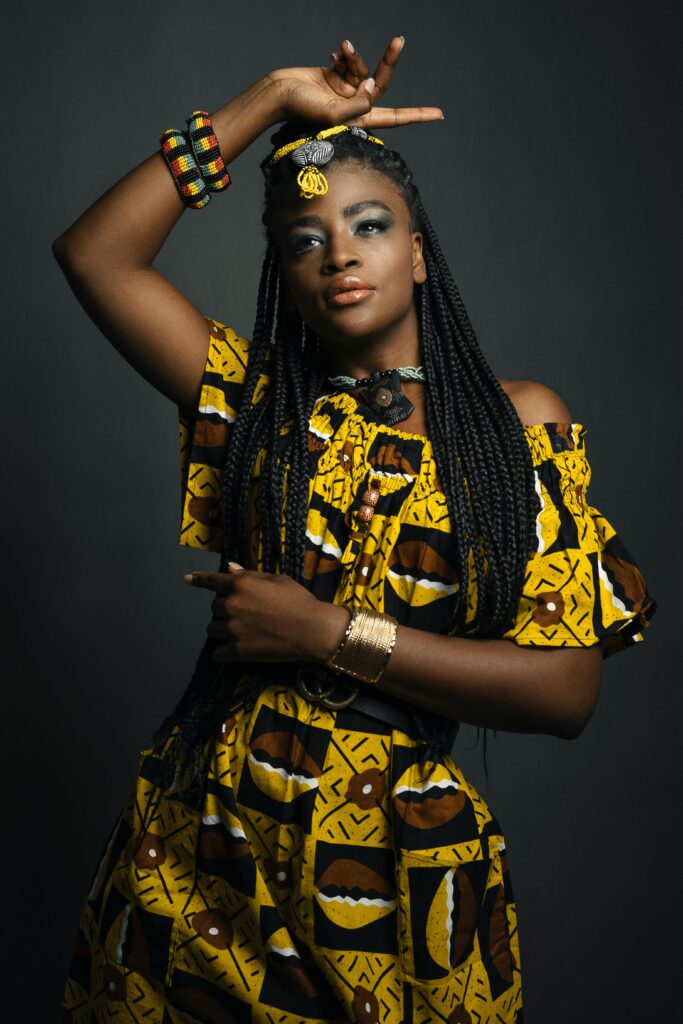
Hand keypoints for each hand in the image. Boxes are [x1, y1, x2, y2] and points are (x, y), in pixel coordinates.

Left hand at [184, 563, 349, 663]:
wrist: (312, 629)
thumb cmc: (299, 600)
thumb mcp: (277, 580)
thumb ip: (250, 575)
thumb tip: (231, 568)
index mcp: (241, 584)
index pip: (212, 581)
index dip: (199, 579)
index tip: (188, 579)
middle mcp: (232, 604)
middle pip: (215, 607)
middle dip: (225, 609)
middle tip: (245, 614)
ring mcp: (233, 629)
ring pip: (213, 629)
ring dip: (222, 629)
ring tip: (239, 632)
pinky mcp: (237, 650)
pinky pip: (218, 653)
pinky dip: (223, 652)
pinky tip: (231, 652)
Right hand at [267, 36, 443, 129]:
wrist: (278, 92)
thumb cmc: (299, 109)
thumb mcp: (330, 114)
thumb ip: (356, 105)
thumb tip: (374, 88)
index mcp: (358, 121)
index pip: (393, 117)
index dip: (416, 116)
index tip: (439, 114)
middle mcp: (355, 106)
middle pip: (381, 83)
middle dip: (388, 62)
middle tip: (399, 41)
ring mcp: (346, 91)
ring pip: (363, 68)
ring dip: (354, 57)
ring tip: (341, 52)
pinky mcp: (336, 76)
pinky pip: (350, 62)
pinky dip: (344, 55)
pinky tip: (334, 55)